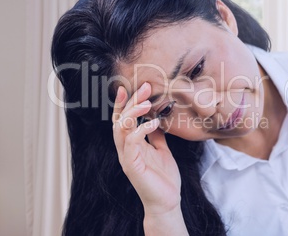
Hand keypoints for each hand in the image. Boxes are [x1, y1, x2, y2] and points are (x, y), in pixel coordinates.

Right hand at [112, 82, 181, 214]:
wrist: (167, 200)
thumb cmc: (164, 177)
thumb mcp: (161, 150)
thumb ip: (155, 135)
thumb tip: (155, 119)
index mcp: (131, 144)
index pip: (122, 119)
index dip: (123, 103)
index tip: (130, 86)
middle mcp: (125, 148)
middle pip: (120, 119)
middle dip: (130, 101)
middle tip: (145, 87)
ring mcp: (126, 156)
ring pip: (121, 128)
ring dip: (132, 112)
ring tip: (147, 102)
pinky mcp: (131, 165)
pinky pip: (132, 142)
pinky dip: (141, 129)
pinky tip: (153, 122)